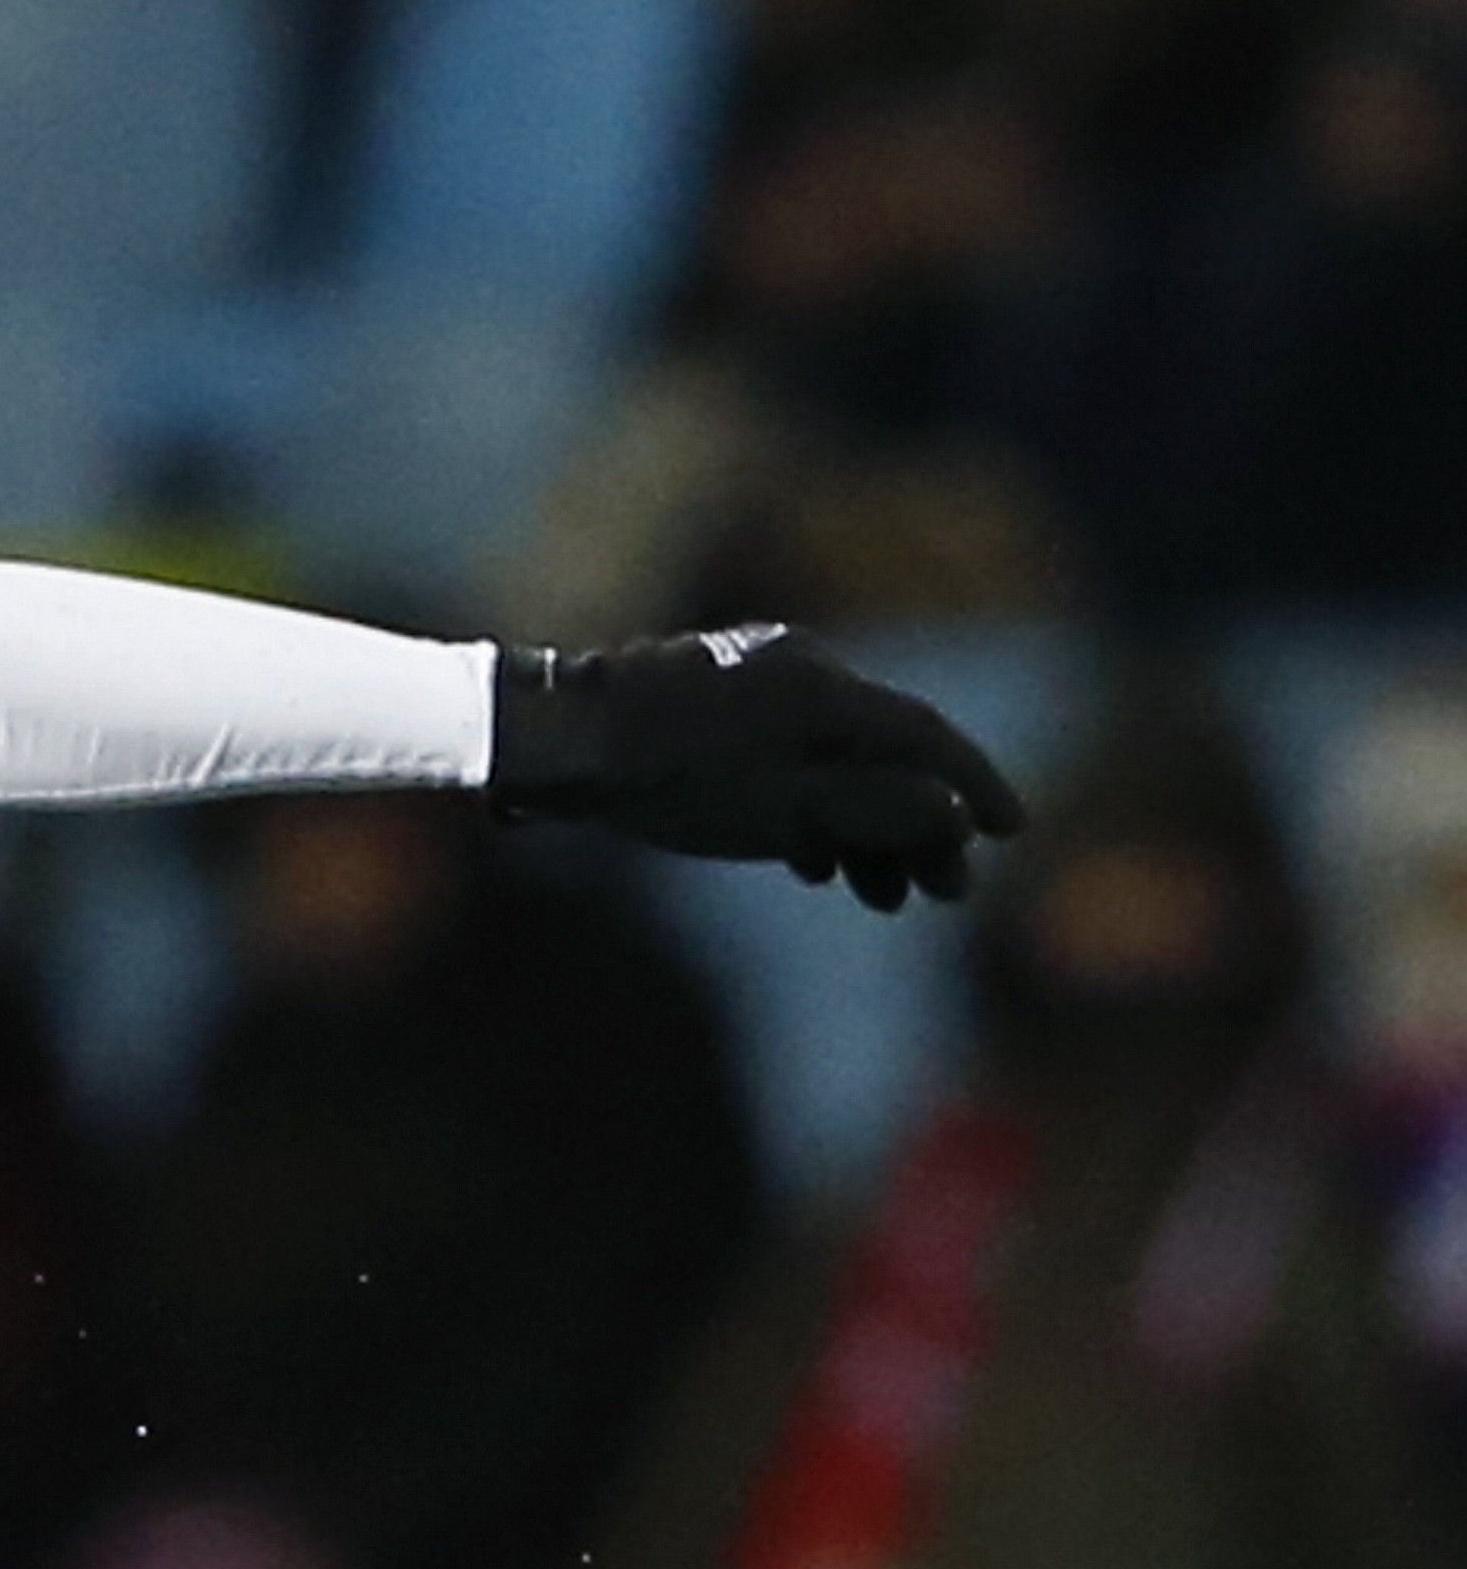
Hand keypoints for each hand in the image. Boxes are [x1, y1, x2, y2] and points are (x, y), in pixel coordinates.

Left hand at [492, 630, 1025, 911]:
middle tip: (944, 892)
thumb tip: (949, 812)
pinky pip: (785, 761)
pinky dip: (808, 812)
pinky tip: (813, 863)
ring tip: (882, 897)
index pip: (925, 736)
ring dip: (862, 829)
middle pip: (881, 754)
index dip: (974, 786)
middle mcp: (800, 672)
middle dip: (915, 827)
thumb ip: (870, 810)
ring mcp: (753, 685)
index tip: (1013, 831)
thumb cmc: (664, 779)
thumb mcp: (780, 810)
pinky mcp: (710, 708)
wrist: (555, 742)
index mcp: (825, 689)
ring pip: (831, 763)